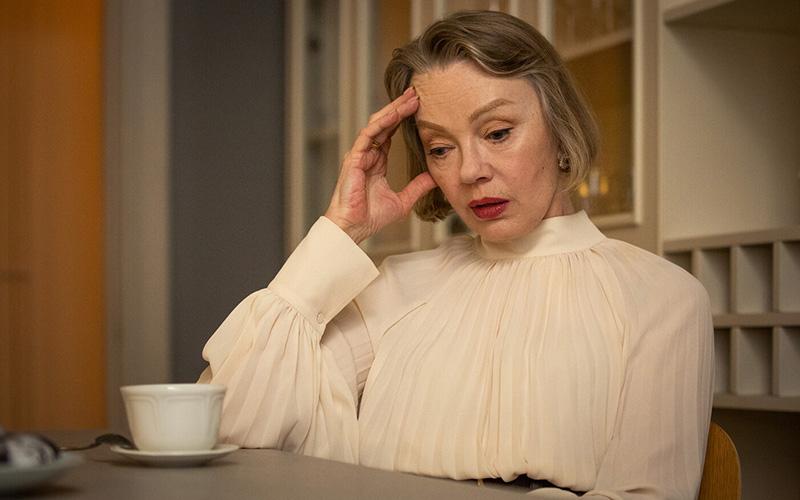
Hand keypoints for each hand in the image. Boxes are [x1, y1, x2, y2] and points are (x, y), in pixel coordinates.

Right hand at [325, 87, 435, 243]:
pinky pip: (369, 134)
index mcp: (377, 162)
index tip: (419, 106)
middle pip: (385, 123)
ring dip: (394, 109)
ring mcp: (360, 154)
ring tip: (410, 97)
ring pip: (377, 124)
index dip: (403, 118)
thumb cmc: (370, 217)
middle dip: (400, 107)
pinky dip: (383, 122)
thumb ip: (417, 187)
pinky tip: (395, 112)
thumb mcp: (403, 201)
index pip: (391, 133)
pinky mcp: (355, 158)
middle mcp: (367, 154)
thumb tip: (434, 177)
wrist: (354, 227)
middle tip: (416, 93)